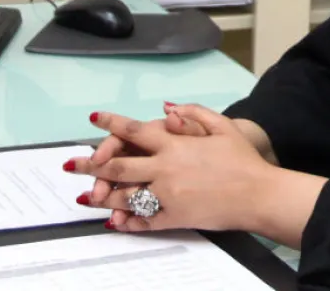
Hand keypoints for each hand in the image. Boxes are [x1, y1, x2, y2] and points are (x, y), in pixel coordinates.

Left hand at [66, 106, 276, 232]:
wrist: (258, 194)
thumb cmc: (242, 160)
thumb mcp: (221, 126)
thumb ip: (192, 113)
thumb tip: (167, 107)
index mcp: (174, 144)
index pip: (134, 131)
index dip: (111, 123)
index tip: (94, 118)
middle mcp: (165, 169)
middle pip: (118, 167)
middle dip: (91, 165)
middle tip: (71, 165)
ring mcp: (167, 196)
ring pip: (126, 195)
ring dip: (103, 195)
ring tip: (86, 195)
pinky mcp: (175, 218)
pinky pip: (144, 221)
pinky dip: (127, 221)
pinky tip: (114, 221)